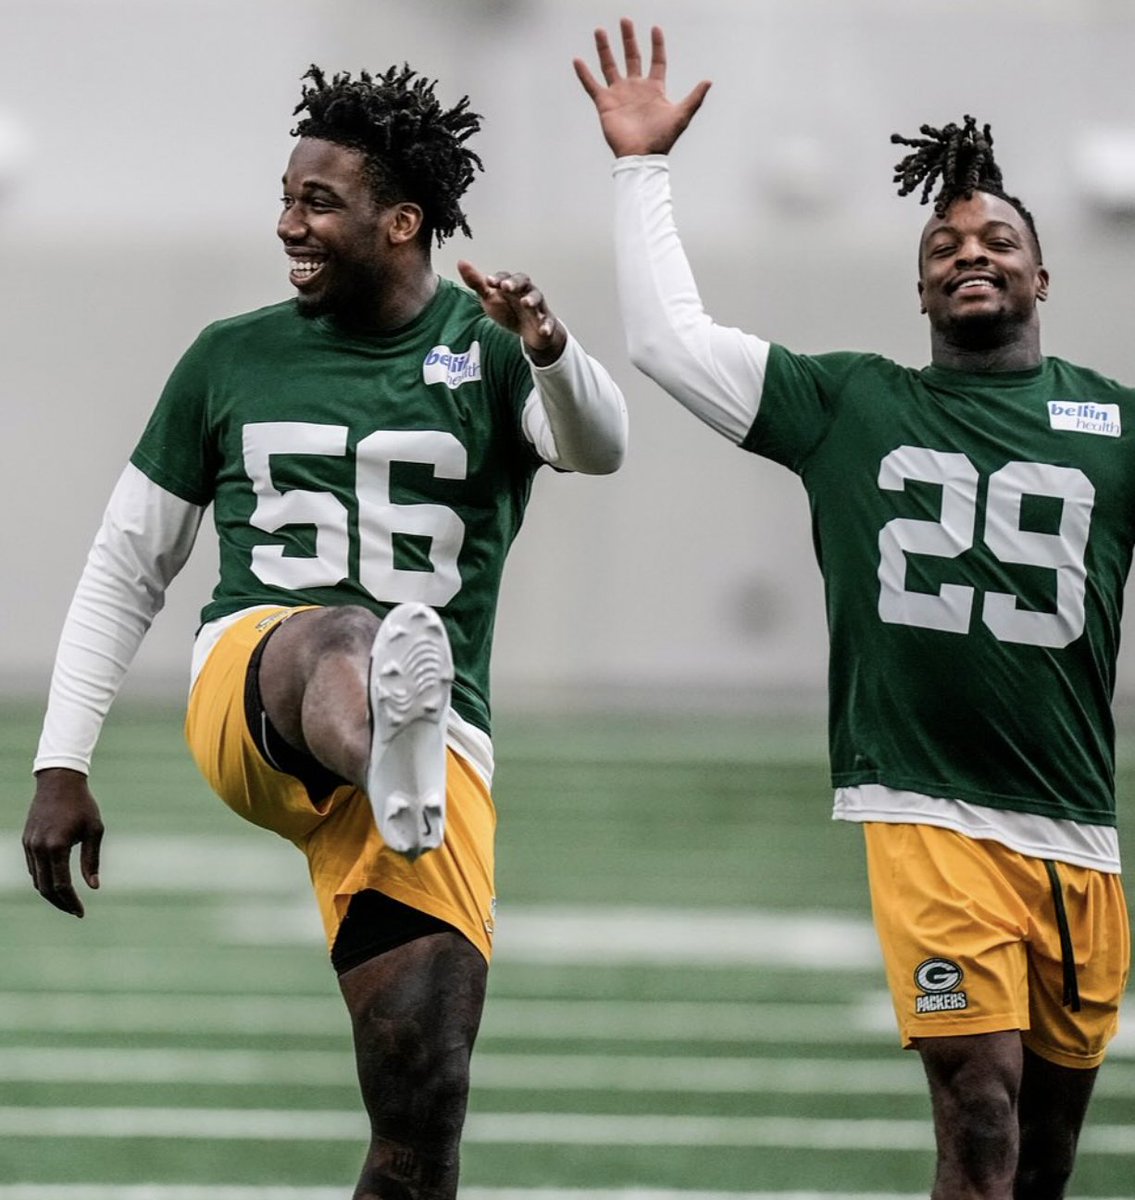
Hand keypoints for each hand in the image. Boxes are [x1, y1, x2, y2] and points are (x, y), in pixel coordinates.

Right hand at [23, 768, 103, 916]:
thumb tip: (94, 886)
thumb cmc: (82, 805)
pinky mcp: (26, 841)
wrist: (59, 782)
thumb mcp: (94, 830)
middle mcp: (38, 848)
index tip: (81, 912)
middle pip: (45, 888)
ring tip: (68, 901)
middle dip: (60, 903)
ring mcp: (29, 845)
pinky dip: (43, 880)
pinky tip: (56, 883)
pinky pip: (33, 868)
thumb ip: (91, 860)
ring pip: (36, 880)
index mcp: (57, 846)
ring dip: (51, 893)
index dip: (71, 902)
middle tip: (75, 911)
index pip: (61, 885)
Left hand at [457, 261, 566, 365]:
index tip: (488, 281)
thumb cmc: (508, 310)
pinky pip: (548, 322)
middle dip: (515, 283)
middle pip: (523, 281)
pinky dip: (546, 326)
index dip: (497, 279)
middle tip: (506, 287)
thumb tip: (461, 262)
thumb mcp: (490, 298)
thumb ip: (477, 283)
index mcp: (510, 285)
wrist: (529, 331)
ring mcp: (537, 306)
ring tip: (526, 303)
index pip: (505, 277)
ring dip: (532, 300)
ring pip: (537, 298)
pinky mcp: (546, 321)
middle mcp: (525, 291)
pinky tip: (543, 330)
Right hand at [573, 18, 710, 156]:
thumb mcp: (681, 116)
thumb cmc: (662, 139)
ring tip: (600, 30)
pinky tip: (578, 60)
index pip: (657, 61)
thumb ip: (694, 98)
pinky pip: (592, 85)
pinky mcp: (605, 104)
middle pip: (632, 57)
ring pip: (610, 66)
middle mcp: (635, 88)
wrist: (641, 156)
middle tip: (625, 21)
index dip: (657, 45)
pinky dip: (584, 74)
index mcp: (654, 89)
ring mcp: (619, 95)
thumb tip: (708, 81)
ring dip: (605, 49)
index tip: (655, 29)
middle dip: (629, 39)